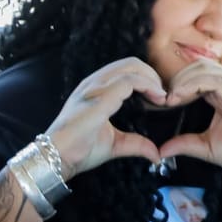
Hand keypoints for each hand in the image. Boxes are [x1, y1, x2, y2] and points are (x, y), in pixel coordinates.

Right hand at [45, 57, 165, 177]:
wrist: (59, 158)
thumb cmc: (79, 150)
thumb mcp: (115, 145)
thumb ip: (136, 144)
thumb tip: (156, 154)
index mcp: (95, 90)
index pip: (125, 71)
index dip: (146, 80)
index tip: (158, 98)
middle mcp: (93, 84)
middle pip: (130, 63)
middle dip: (151, 75)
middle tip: (162, 95)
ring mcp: (95, 88)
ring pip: (131, 67)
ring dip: (151, 79)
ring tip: (161, 96)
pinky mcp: (100, 97)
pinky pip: (129, 81)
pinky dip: (147, 85)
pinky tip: (156, 98)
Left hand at [160, 60, 221, 176]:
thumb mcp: (206, 147)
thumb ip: (184, 144)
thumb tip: (160, 150)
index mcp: (220, 93)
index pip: (192, 76)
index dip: (173, 86)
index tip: (157, 103)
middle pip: (195, 67)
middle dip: (174, 81)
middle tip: (160, 100)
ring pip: (202, 68)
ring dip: (181, 81)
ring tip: (168, 100)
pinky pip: (214, 79)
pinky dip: (193, 85)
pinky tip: (179, 98)